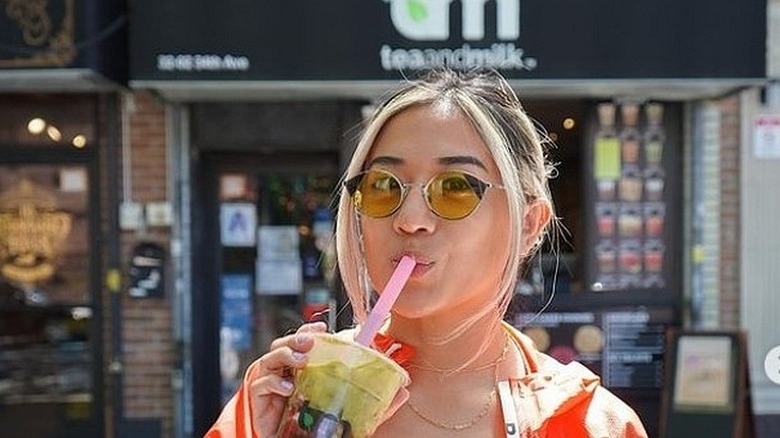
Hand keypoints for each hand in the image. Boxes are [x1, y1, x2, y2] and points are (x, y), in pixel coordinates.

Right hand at [249, 321, 327, 436]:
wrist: (282, 436)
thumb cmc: (300, 415)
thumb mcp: (317, 392)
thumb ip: (326, 377)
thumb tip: (349, 364)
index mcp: (291, 365)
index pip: (296, 341)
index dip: (307, 330)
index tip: (321, 328)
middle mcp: (277, 369)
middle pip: (280, 345)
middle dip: (295, 340)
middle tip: (309, 342)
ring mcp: (265, 380)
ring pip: (269, 359)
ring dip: (286, 356)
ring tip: (302, 361)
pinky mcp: (257, 395)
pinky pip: (262, 383)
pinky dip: (275, 383)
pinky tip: (288, 388)